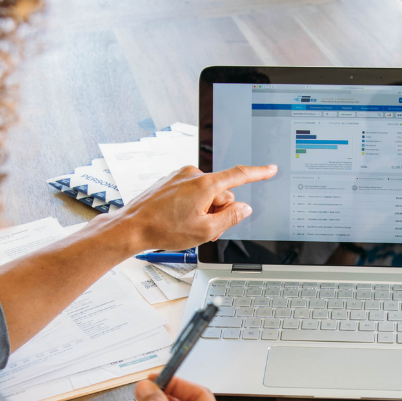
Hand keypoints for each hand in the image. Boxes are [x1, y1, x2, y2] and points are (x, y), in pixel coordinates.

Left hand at [119, 162, 277, 251]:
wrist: (131, 227)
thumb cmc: (163, 229)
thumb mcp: (205, 231)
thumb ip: (230, 218)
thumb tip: (243, 208)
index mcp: (205, 185)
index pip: (239, 175)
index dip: (258, 173)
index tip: (270, 169)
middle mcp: (193, 175)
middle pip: (221, 192)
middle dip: (218, 210)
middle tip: (204, 228)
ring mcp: (179, 176)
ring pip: (206, 194)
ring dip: (204, 209)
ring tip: (187, 225)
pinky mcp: (170, 181)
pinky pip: (190, 192)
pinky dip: (190, 205)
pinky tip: (177, 219)